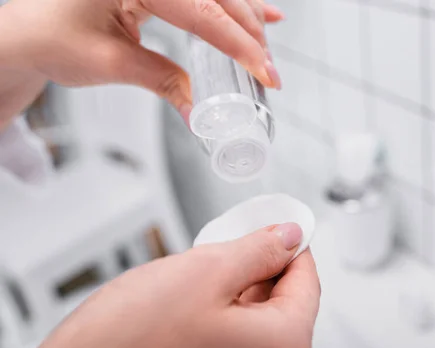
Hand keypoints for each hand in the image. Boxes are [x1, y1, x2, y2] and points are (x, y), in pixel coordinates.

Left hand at [0, 0, 282, 122]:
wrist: (24, 32)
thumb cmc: (50, 39)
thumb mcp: (110, 63)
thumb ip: (162, 81)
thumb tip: (200, 111)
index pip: (202, 11)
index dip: (239, 44)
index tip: (265, 71)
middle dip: (249, 32)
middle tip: (269, 70)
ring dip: (245, 18)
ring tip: (267, 49)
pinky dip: (232, 6)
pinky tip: (261, 14)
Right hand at [1, 223, 319, 347]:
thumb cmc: (126, 346)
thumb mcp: (205, 272)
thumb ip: (260, 250)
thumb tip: (288, 238)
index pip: (308, 281)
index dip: (291, 244)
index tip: (278, 223)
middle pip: (285, 305)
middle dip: (261, 269)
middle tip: (230, 243)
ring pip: (259, 325)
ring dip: (239, 294)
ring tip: (200, 278)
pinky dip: (225, 321)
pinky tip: (192, 307)